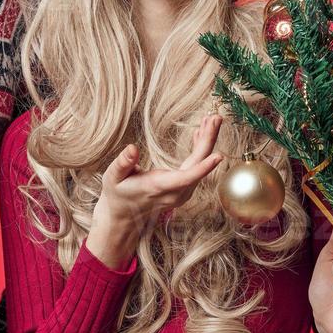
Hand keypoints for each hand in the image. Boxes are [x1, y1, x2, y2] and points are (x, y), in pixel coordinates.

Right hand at [85, 114, 224, 269]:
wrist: (124, 215)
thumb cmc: (118, 193)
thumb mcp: (113, 177)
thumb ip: (123, 163)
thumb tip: (132, 148)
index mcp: (158, 187)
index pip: (185, 178)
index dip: (203, 167)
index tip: (219, 156)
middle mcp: (175, 192)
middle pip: (198, 165)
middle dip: (209, 140)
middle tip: (216, 118)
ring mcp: (182, 192)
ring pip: (200, 165)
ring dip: (207, 141)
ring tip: (211, 119)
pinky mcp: (183, 189)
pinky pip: (196, 167)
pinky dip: (200, 149)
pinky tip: (201, 133)